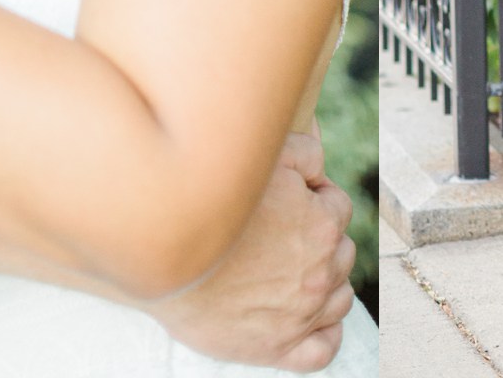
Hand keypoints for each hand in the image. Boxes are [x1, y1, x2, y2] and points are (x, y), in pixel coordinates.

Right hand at [147, 132, 355, 370]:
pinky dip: (325, 333)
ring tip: (295, 272)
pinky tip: (311, 319)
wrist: (161, 255)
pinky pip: (323, 349)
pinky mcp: (278, 348)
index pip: (339, 206)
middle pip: (342, 251)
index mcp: (321, 225)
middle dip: (321, 238)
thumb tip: (321, 168)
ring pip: (340, 298)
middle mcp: (319, 273)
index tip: (290, 199)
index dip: (315, 197)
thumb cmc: (210, 203)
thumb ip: (303, 153)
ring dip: (327, 282)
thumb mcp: (262, 160)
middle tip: (283, 233)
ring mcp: (301, 315)